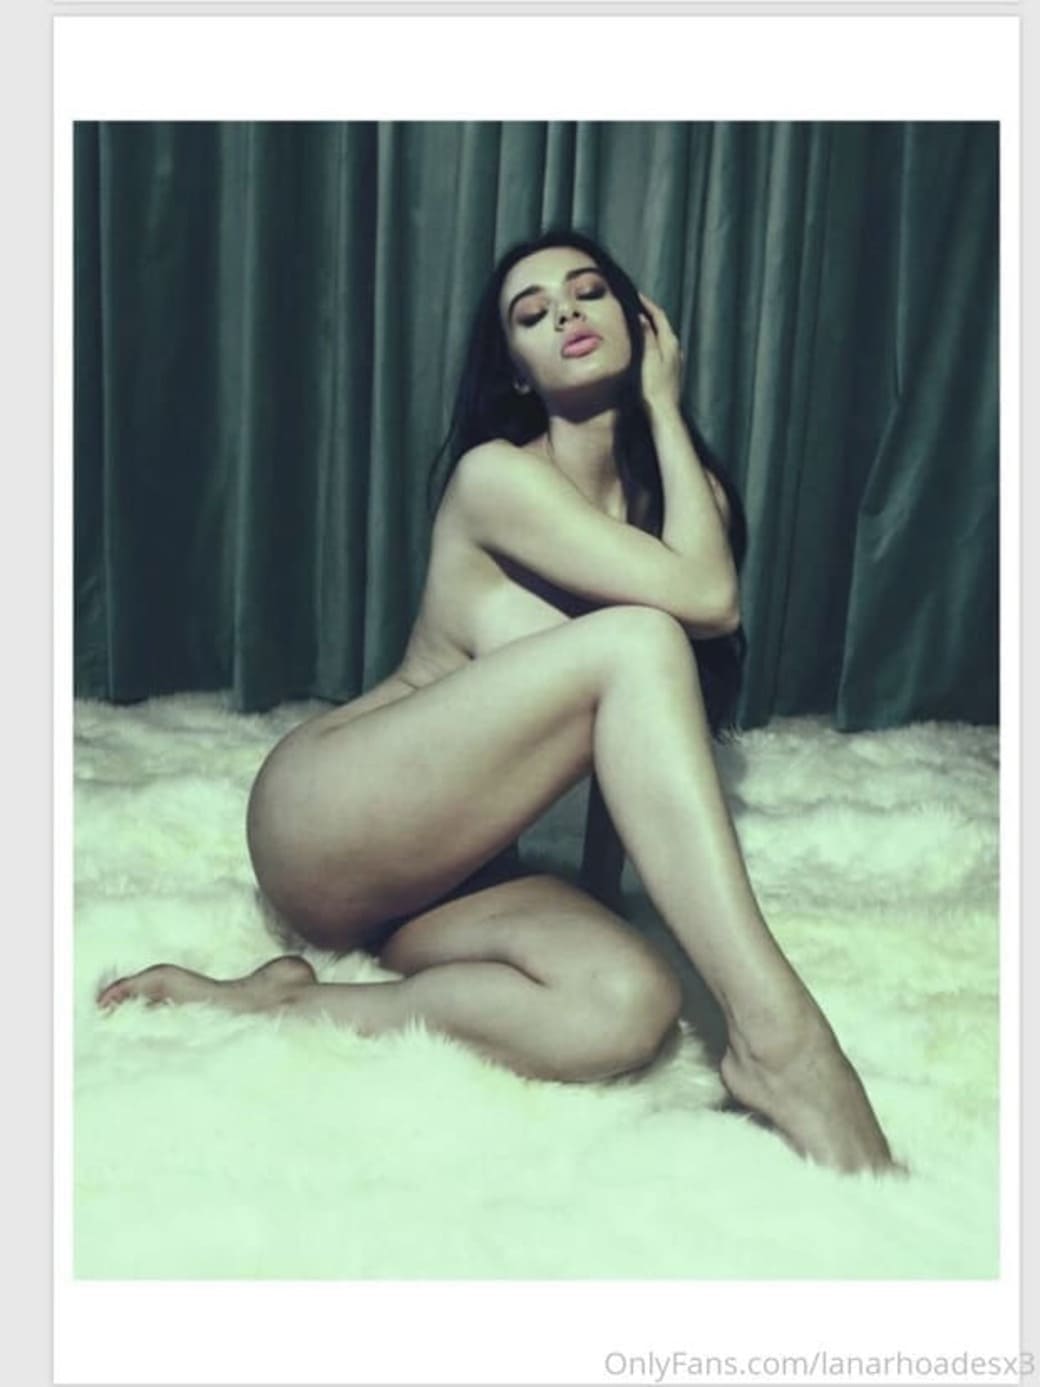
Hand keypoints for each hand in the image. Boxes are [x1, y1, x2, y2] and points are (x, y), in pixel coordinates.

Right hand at [637, 292, 682, 414]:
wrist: (663, 412)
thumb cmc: (653, 388)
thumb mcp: (647, 358)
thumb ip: (646, 336)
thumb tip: (642, 317)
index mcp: (670, 342)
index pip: (659, 315)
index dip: (647, 303)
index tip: (635, 295)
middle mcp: (676, 348)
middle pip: (662, 324)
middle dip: (649, 313)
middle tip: (634, 305)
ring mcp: (675, 359)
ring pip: (662, 336)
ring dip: (651, 327)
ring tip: (637, 322)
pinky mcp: (671, 370)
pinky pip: (662, 348)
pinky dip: (653, 340)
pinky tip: (645, 345)